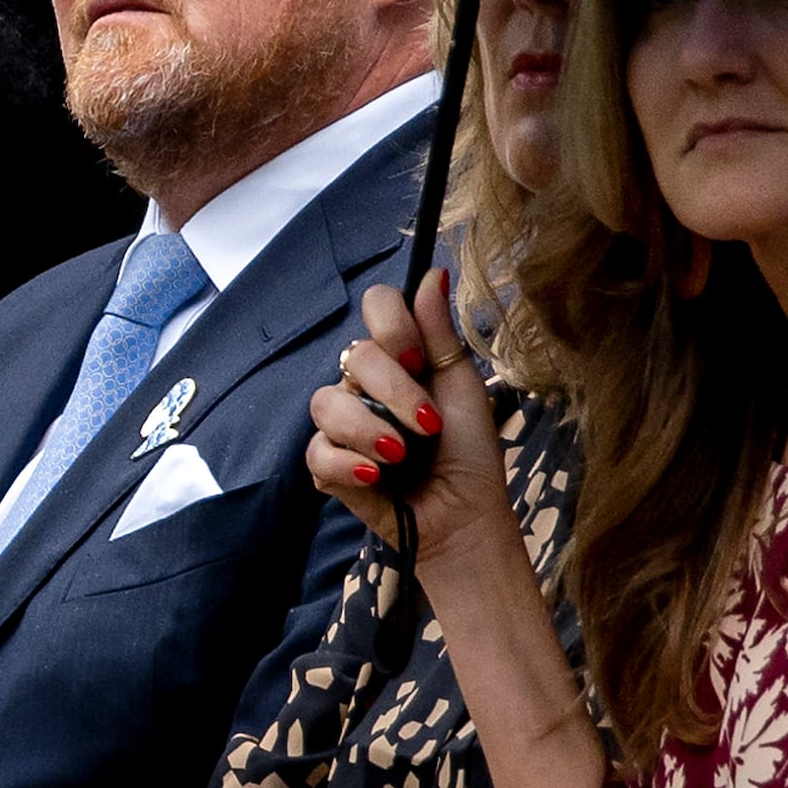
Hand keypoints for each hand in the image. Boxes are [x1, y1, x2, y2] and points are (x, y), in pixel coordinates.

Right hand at [300, 271, 502, 563]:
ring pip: (326, 403)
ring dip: (369, 430)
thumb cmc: (469, 453)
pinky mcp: (328, 466)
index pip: (376, 307)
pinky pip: (317, 451)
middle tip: (427, 425)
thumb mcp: (462, 388)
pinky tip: (376, 477)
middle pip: (354, 356)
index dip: (392, 325)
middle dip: (395, 392)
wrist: (465, 516)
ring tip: (400, 457)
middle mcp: (365, 385)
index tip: (417, 359)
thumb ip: (440, 333)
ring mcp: (343, 425)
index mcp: (400, 358)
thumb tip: (434, 270)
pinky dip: (347, 464)